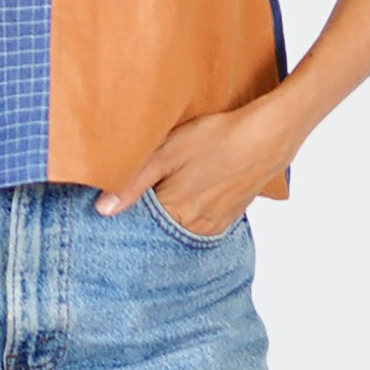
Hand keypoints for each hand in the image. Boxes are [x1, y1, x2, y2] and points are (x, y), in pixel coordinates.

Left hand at [94, 98, 296, 236]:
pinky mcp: (227, 219)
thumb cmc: (216, 140)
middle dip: (143, 219)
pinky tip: (186, 194)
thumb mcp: (167, 153)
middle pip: (157, 231)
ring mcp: (213, 226)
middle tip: (135, 197)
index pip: (138, 228)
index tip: (110, 209)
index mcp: (175, 214)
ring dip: (166, 216)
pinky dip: (186, 215)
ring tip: (163, 192)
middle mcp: (194, 229)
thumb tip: (103, 210)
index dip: (124, 217)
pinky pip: (197, 225)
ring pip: (177, 229)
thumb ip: (134, 184)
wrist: (266, 137)